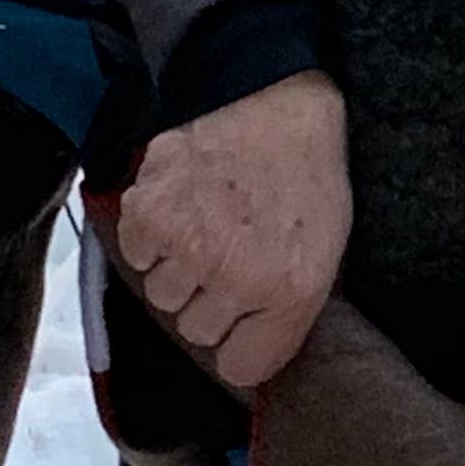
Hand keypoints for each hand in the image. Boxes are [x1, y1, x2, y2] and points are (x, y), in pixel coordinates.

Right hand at [113, 70, 350, 391]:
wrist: (271, 99)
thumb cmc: (305, 171)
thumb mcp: (327, 250)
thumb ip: (291, 309)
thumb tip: (256, 348)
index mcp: (289, 294)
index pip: (240, 366)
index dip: (239, 342)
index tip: (243, 320)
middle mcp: (235, 279)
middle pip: (196, 330)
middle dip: (210, 299)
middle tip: (229, 252)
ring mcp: (188, 248)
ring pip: (161, 296)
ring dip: (178, 268)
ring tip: (207, 224)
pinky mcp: (148, 216)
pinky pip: (137, 256)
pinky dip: (152, 236)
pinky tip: (183, 206)